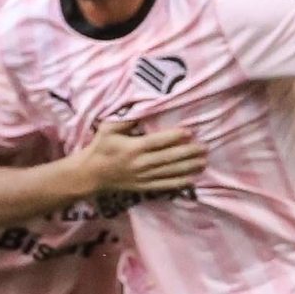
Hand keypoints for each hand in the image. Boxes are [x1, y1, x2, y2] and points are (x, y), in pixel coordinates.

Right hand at [79, 117, 205, 193]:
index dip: (175, 137)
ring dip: (188, 167)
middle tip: (204, 147)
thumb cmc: (100, 148)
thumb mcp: (108, 129)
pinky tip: (192, 179)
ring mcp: (142, 177)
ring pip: (170, 172)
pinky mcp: (143, 187)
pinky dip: (178, 183)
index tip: (190, 132)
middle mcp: (140, 163)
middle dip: (188, 153)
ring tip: (203, 162)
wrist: (90, 175)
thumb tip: (143, 107)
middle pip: (169, 157)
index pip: (158, 142)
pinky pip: (164, 185)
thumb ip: (125, 119)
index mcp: (133, 148)